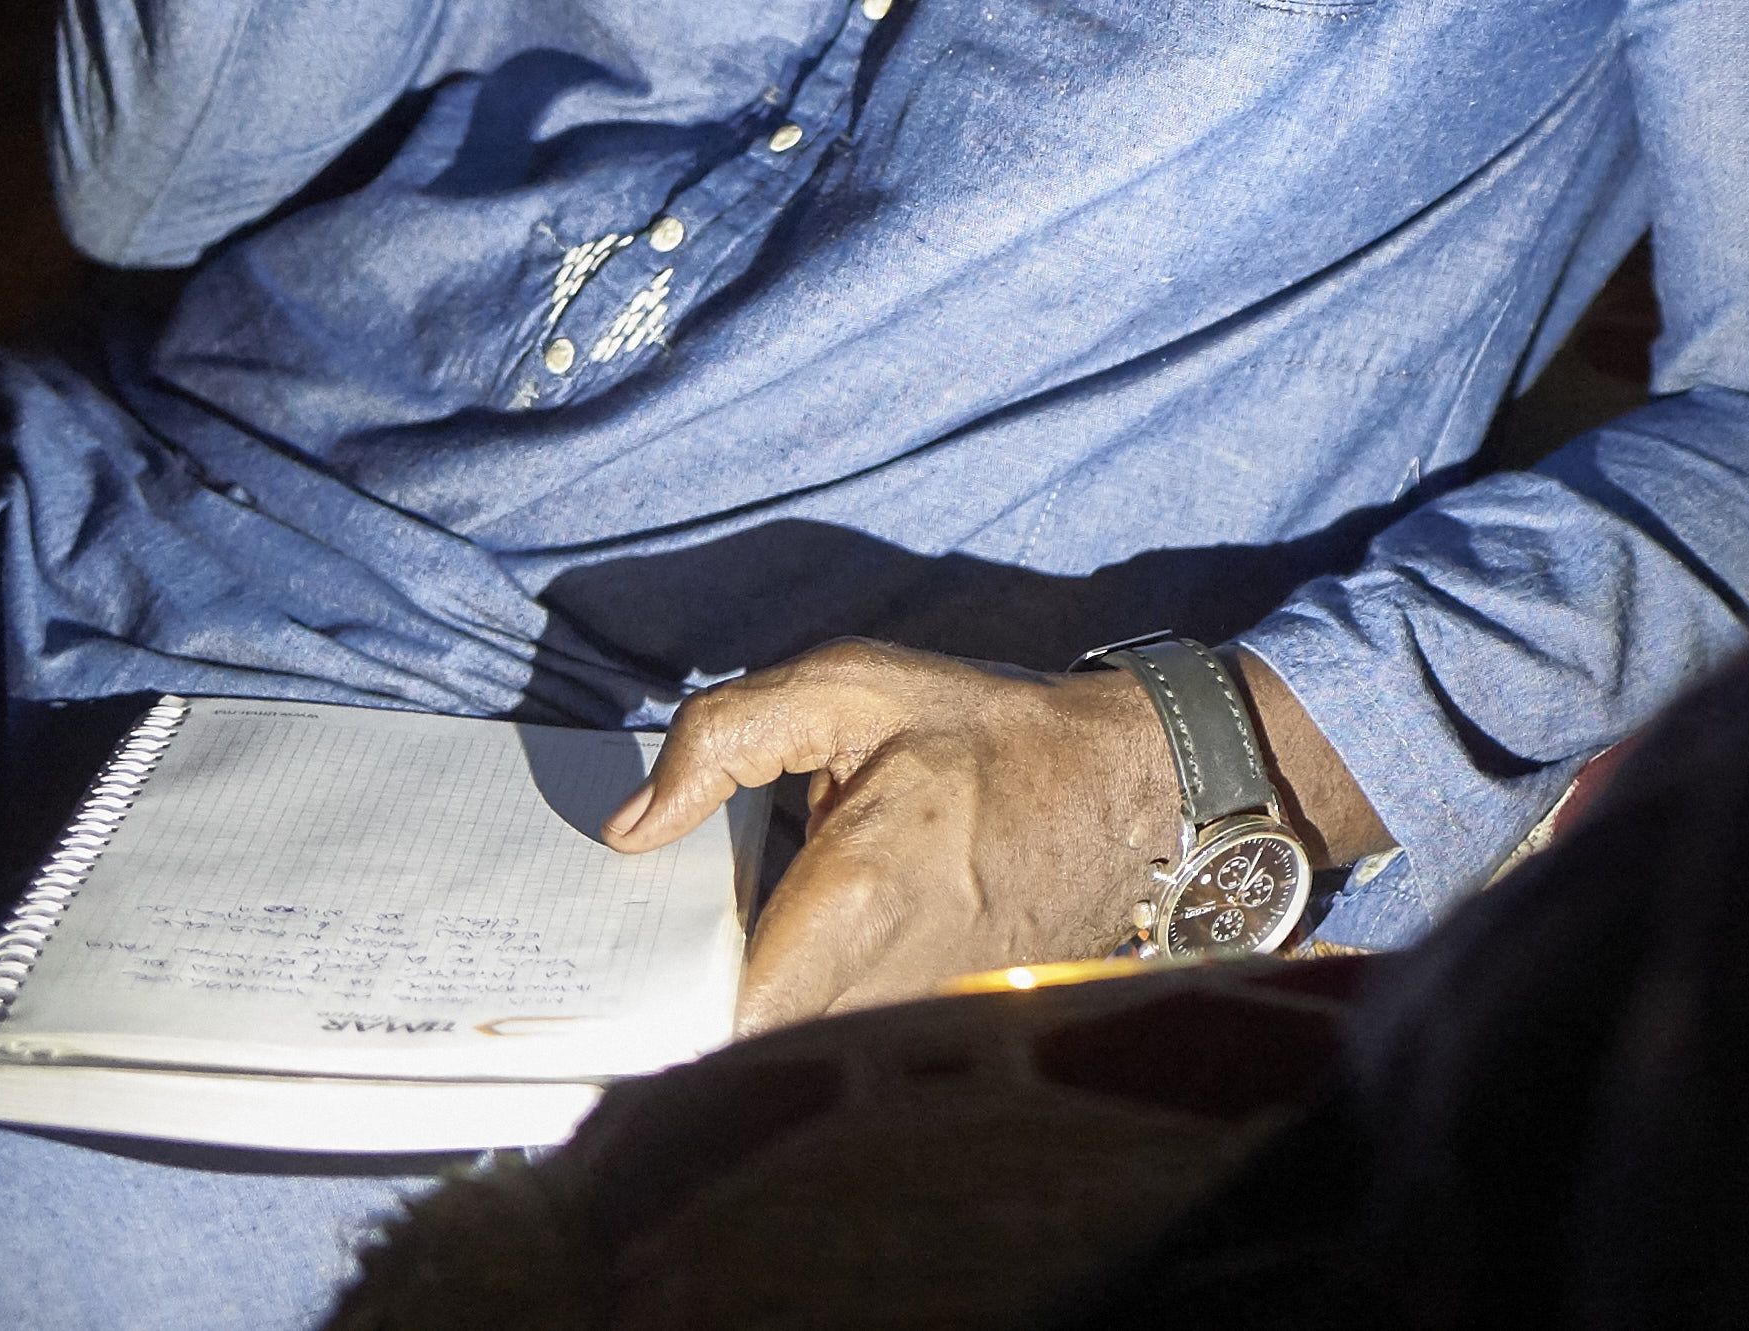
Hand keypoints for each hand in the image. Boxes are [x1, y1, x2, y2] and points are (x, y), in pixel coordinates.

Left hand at [603, 637, 1397, 1031]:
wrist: (1124, 787)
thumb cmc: (979, 732)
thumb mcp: (846, 687)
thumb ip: (721, 739)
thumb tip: (629, 828)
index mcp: (858, 896)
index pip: (739, 1013)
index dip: (673, 1018)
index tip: (623, 995)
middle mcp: (894, 981)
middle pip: (761, 1053)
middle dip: (698, 1029)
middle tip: (645, 985)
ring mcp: (931, 1018)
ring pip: (807, 1062)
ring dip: (753, 1032)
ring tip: (703, 982)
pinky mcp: (951, 1030)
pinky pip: (855, 1053)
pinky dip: (810, 1032)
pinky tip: (787, 981)